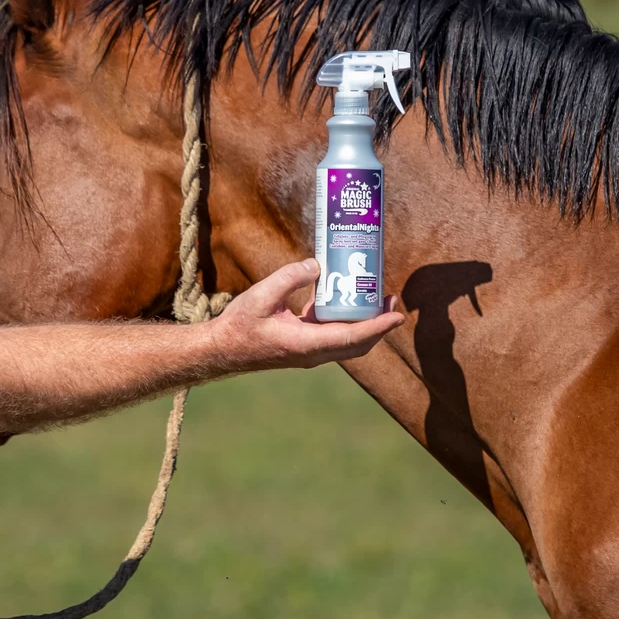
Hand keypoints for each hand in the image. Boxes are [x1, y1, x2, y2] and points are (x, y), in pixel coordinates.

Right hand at [213, 259, 402, 371]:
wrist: (221, 350)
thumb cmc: (238, 326)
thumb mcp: (261, 296)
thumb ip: (289, 277)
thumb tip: (316, 265)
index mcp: (305, 344)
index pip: (352, 337)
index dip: (378, 326)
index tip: (397, 315)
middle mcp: (313, 353)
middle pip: (358, 344)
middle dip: (379, 325)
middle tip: (392, 303)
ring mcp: (309, 352)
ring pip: (348, 342)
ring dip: (365, 324)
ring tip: (376, 300)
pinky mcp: (303, 346)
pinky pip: (333, 336)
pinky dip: (346, 321)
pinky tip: (344, 299)